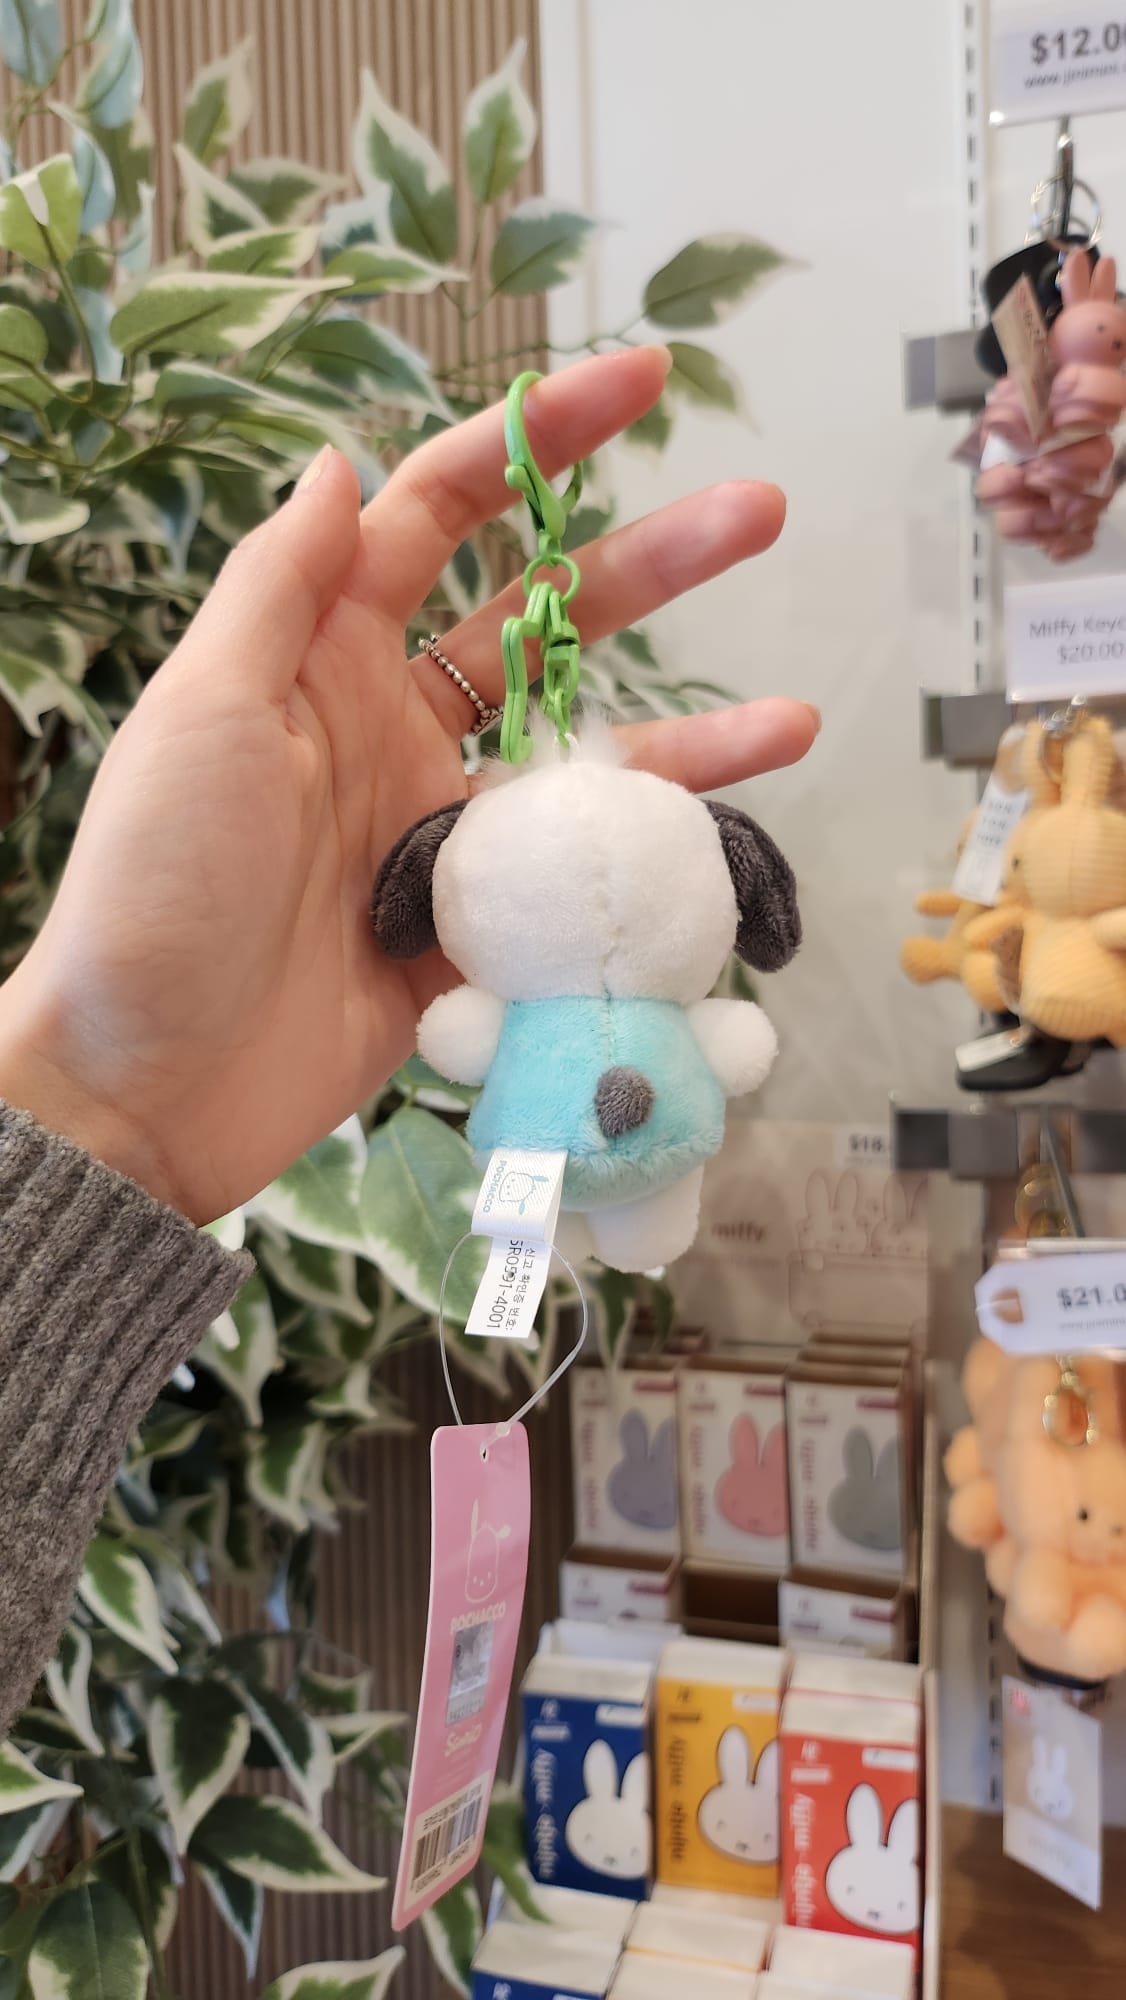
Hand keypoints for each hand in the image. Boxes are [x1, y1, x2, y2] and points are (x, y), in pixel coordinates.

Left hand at [0, 347, 817, 1223]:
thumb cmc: (157, 889)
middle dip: (651, 564)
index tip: (636, 383)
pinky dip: (648, 863)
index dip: (534, 442)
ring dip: (693, 734)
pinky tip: (722, 850)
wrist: (150, 1086)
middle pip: (545, 623)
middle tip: (758, 517)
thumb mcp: (203, 713)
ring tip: (798, 719)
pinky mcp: (473, 932)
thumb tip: (342, 462)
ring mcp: (441, 832)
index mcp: (322, 656)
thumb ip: (279, 589)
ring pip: (587, 759)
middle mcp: (392, 728)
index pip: (440, 518)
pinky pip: (578, 880)